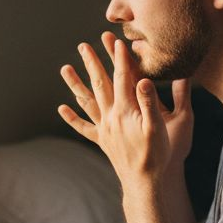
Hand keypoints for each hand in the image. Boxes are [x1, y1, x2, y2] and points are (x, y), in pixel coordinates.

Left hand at [57, 31, 190, 188]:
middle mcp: (111, 117)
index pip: (122, 78)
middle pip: (100, 84)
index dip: (120, 58)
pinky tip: (62, 108)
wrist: (145, 182)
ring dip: (76, 84)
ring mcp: (104, 129)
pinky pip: (84, 127)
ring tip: (64, 68)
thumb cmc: (159, 155)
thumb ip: (151, 103)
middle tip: (83, 45)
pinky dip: (72, 117)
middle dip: (93, 63)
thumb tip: (144, 80)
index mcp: (126, 111)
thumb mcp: (160, 127)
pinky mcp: (103, 141)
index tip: (115, 40)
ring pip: (87, 101)